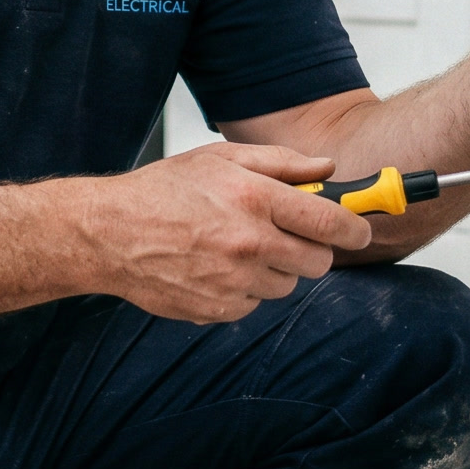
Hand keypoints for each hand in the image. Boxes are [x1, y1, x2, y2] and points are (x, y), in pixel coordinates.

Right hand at [88, 144, 372, 323]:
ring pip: (286, 286)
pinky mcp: (218, 309)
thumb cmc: (162, 191)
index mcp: (253, 198)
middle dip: (312, 249)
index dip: (355, 228)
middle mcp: (248, 242)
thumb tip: (328, 167)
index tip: (360, 229)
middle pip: (317, 262)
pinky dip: (245, 290)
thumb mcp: (221, 159)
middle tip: (288, 235)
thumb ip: (282, 162)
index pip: (330, 223)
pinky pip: (254, 304)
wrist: (109, 234)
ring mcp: (233, 281)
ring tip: (237, 247)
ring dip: (275, 269)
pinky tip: (216, 267)